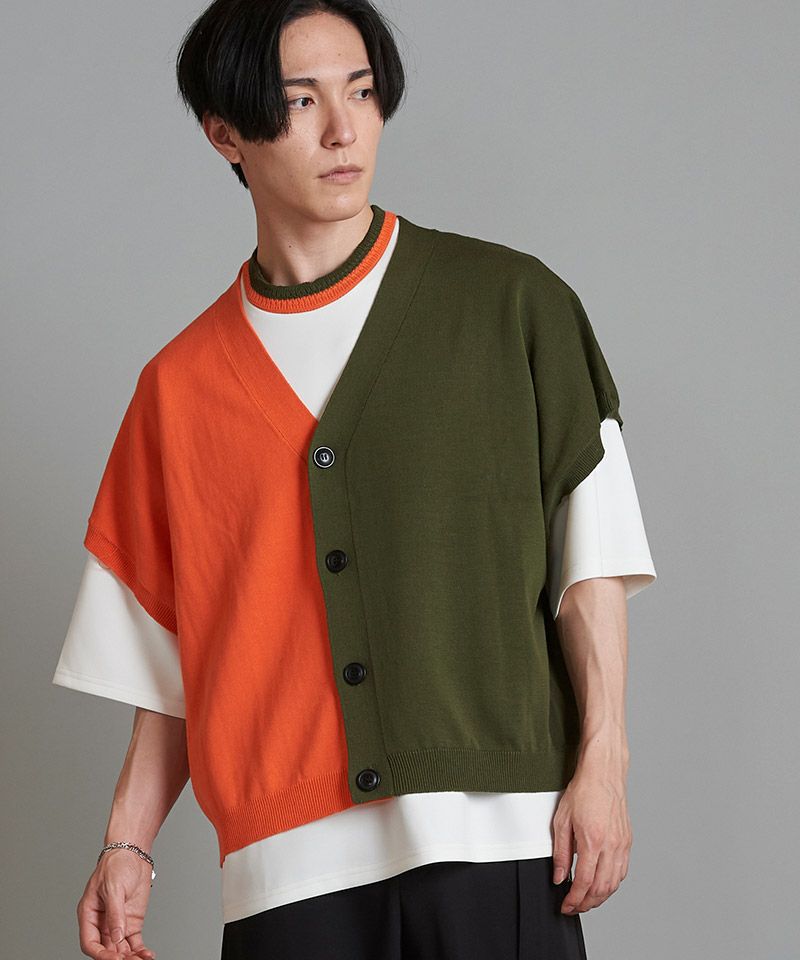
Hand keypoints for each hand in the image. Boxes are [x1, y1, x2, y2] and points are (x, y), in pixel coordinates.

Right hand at [77, 848, 156, 958]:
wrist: (133, 852)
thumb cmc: (116, 865)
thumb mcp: (113, 888)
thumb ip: (115, 914)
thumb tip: (116, 937)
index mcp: (89, 914)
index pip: (90, 942)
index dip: (100, 954)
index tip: (114, 958)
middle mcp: (102, 923)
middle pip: (106, 949)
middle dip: (118, 958)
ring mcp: (117, 923)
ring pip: (121, 949)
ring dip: (130, 957)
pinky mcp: (131, 922)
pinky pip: (134, 941)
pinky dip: (140, 950)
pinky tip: (147, 955)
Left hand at [551, 762, 631, 914]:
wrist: (603, 774)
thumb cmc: (583, 792)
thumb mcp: (562, 820)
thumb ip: (560, 852)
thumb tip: (559, 877)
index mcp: (592, 841)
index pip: (584, 882)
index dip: (574, 900)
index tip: (566, 906)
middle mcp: (611, 846)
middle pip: (601, 889)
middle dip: (586, 904)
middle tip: (573, 907)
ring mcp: (622, 845)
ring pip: (614, 884)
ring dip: (599, 898)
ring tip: (585, 900)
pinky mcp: (627, 842)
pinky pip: (621, 872)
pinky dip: (611, 884)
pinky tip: (600, 885)